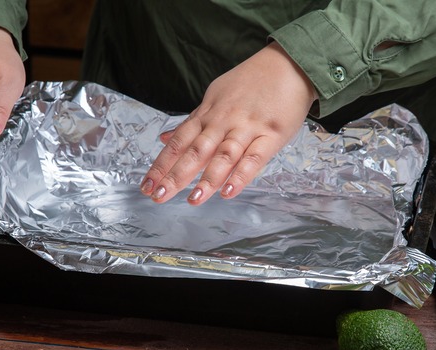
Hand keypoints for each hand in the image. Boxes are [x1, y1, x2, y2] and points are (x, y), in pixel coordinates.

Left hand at [140, 41, 315, 204]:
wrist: (289, 64)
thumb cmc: (251, 82)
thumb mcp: (215, 96)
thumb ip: (192, 121)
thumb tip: (164, 138)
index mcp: (208, 114)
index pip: (178, 143)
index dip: (161, 165)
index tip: (146, 185)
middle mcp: (223, 122)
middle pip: (195, 151)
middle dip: (175, 175)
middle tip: (158, 196)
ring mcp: (247, 128)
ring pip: (223, 156)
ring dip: (207, 179)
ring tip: (192, 200)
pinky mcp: (271, 135)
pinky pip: (254, 158)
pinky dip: (241, 175)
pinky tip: (228, 192)